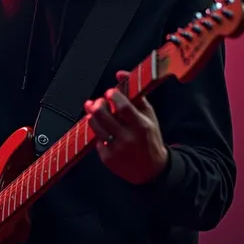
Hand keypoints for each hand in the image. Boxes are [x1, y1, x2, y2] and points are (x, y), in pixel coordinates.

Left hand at [84, 70, 168, 184]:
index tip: (110, 92)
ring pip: (95, 126)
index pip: (124, 107)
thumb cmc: (149, 137)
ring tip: (96, 111)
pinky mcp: (107, 158)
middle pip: (104, 116)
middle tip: (100, 101)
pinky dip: (98, 131)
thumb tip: (120, 73)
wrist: (151, 170)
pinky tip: (103, 129)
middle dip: (98, 104)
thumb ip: (135, 94)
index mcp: (142, 126)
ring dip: (92, 115)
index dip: (113, 96)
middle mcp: (128, 138)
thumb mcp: (149, 115)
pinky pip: (96, 139)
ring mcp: (116, 149)